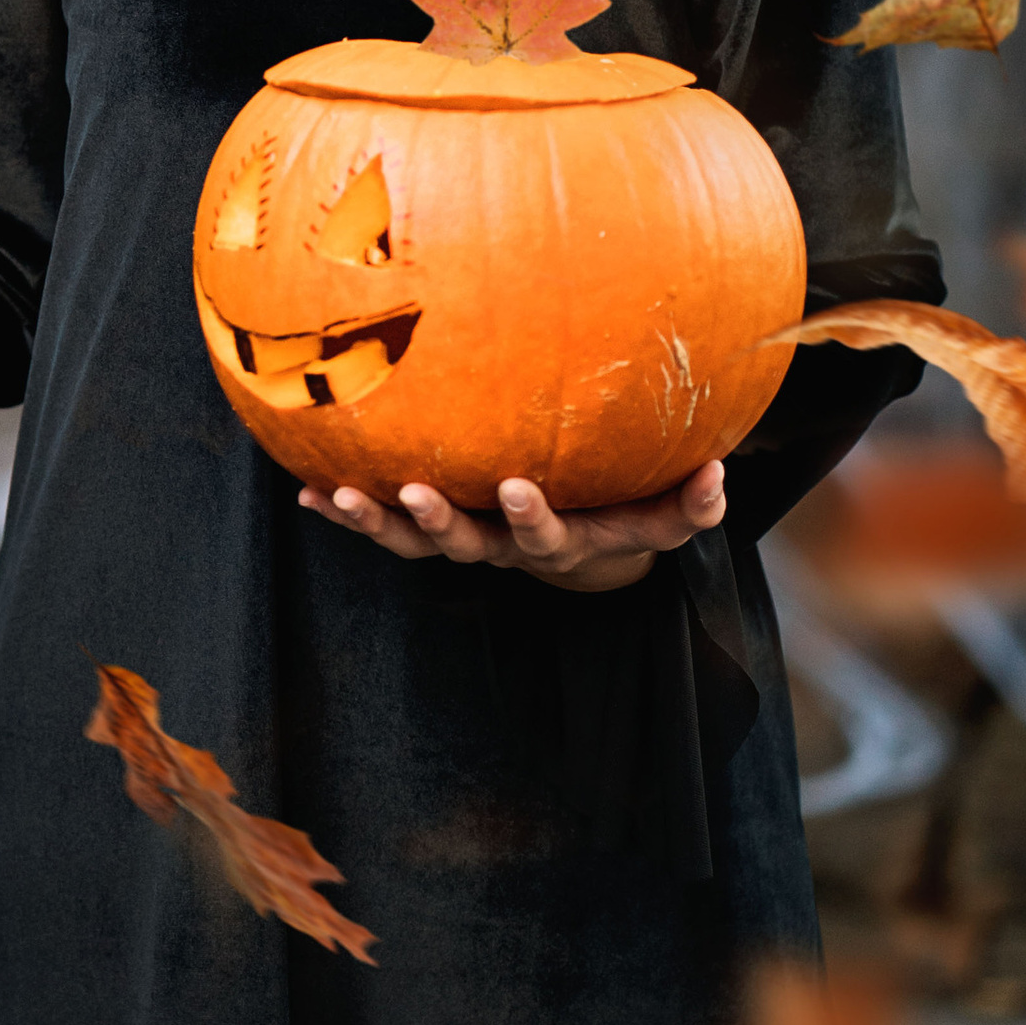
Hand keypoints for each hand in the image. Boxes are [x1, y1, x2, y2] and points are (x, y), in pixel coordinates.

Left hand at [296, 461, 725, 592]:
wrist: (577, 551)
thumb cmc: (621, 517)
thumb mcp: (660, 518)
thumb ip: (690, 506)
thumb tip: (722, 473)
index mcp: (555, 541)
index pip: (542, 534)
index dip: (529, 517)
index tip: (517, 486)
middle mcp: (500, 548)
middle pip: (462, 545)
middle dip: (436, 520)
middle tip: (412, 491)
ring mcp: (461, 543)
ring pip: (412, 543)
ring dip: (374, 521)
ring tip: (335, 496)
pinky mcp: (427, 534)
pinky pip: (383, 530)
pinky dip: (344, 514)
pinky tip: (303, 493)